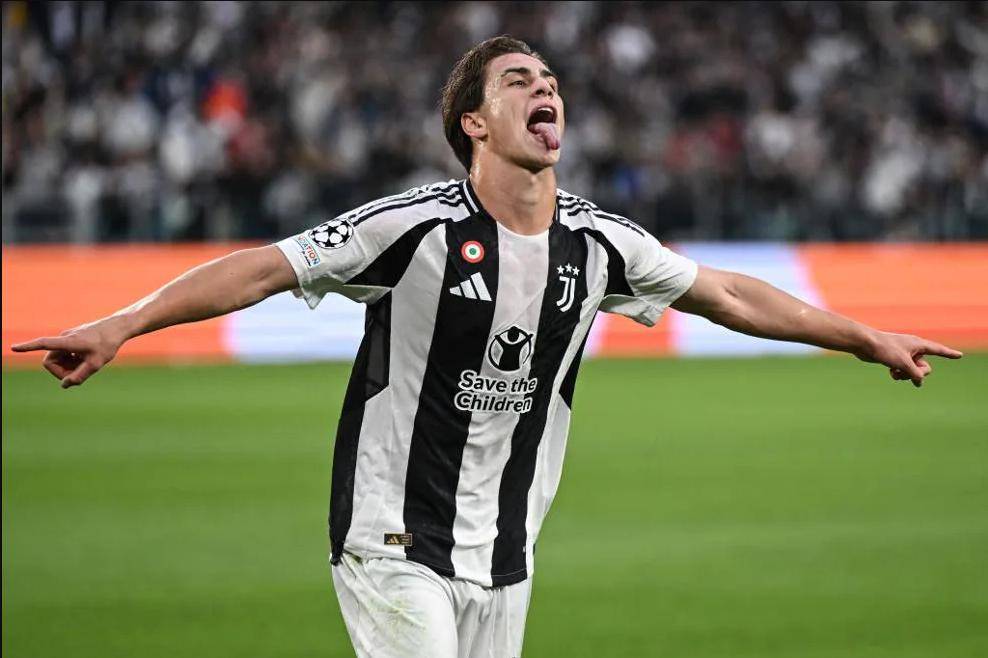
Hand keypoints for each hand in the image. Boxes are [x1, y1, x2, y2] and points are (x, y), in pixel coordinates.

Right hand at [11, 317, 129, 388]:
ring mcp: (67, 337)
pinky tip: (86, 360)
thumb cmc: (108, 345)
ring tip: (86, 366)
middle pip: (50, 361)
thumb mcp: (97, 364)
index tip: (13, 348)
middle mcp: (64, 337)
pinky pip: (64, 354)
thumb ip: (80, 376)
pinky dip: (72, 360)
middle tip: (78, 376)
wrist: (117, 328)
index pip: (44, 343)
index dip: (28, 347)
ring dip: (68, 366)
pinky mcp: (71, 338)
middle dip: (61, 371)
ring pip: (58, 358)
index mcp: (68, 342)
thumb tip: (63, 385)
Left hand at [856, 330, 962, 387]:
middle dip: (917, 373)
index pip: (938, 350)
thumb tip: (919, 382)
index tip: (959, 356)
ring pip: (913, 371)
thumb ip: (915, 374)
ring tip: (896, 373)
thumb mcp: (904, 364)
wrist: (864, 344)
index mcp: (918, 344)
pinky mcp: (894, 359)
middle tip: (906, 372)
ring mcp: (904, 354)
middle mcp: (913, 348)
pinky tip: (891, 373)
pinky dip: (899, 374)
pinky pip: (903, 371)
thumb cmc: (884, 349)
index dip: (949, 354)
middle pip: (925, 367)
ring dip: (906, 375)